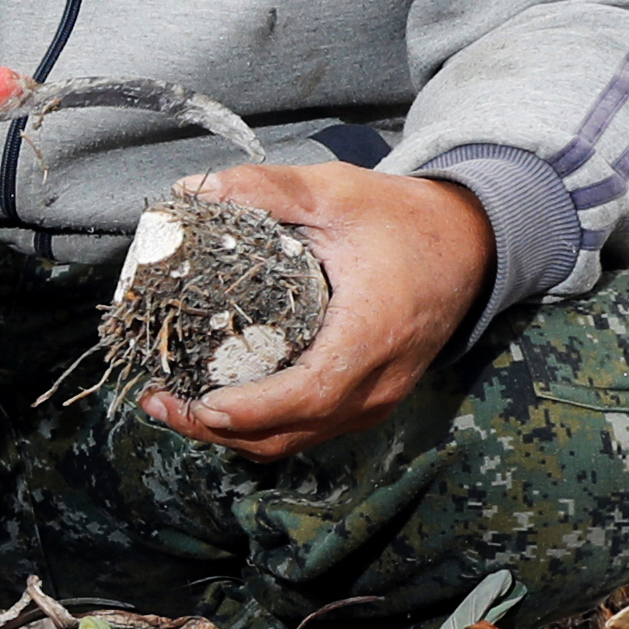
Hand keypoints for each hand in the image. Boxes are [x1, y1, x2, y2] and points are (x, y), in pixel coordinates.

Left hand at [144, 162, 492, 454]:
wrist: (470, 245)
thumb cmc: (404, 218)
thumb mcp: (337, 191)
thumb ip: (267, 189)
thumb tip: (191, 193)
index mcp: (374, 333)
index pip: (312, 393)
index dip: (254, 408)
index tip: (202, 404)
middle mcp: (378, 382)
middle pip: (292, 431)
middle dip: (219, 429)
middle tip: (158, 403)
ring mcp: (376, 400)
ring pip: (297, 439)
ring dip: (233, 435)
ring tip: (174, 407)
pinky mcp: (368, 401)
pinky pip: (310, 429)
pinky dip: (261, 427)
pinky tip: (218, 403)